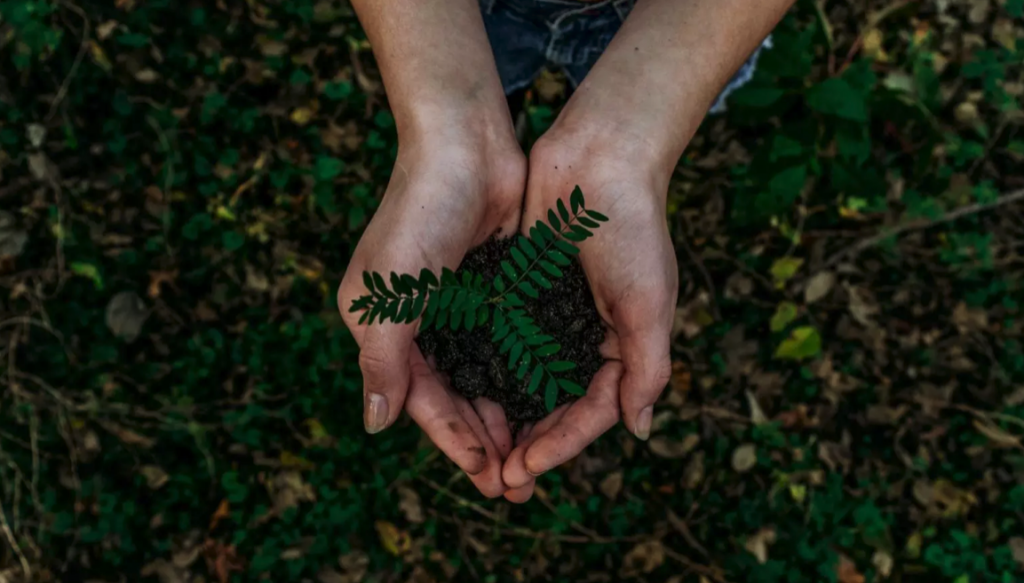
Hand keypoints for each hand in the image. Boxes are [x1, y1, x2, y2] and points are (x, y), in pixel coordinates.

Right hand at [338, 127, 528, 498]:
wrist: (465, 144)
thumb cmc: (419, 214)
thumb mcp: (390, 293)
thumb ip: (383, 361)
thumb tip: (375, 425)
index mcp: (384, 327)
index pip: (421, 400)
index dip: (453, 440)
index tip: (487, 476)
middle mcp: (419, 322)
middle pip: (454, 397)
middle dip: (483, 441)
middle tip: (517, 484)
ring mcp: (459, 306)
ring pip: (484, 377)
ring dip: (506, 416)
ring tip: (535, 456)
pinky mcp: (493, 289)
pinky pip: (508, 345)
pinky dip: (524, 376)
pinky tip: (547, 403)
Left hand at [502, 131, 676, 492]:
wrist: (599, 158)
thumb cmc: (633, 228)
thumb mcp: (648, 303)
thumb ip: (647, 368)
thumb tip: (639, 431)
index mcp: (622, 346)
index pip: (592, 411)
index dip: (561, 444)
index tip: (526, 468)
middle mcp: (585, 337)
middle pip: (555, 406)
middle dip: (530, 444)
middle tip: (498, 480)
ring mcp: (551, 315)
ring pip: (524, 381)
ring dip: (504, 417)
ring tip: (478, 452)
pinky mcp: (521, 291)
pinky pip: (502, 341)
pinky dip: (487, 370)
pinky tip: (462, 394)